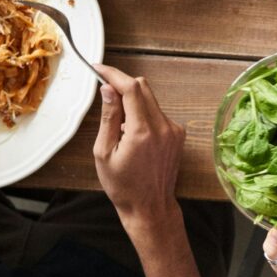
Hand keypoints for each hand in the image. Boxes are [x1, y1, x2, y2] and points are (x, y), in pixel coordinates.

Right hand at [93, 62, 185, 232]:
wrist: (150, 208)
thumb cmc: (123, 186)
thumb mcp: (104, 153)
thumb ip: (108, 118)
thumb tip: (107, 89)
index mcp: (142, 131)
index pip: (130, 88)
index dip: (113, 74)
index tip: (98, 68)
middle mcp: (163, 126)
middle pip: (143, 88)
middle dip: (122, 85)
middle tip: (105, 93)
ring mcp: (173, 130)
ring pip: (150, 99)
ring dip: (133, 102)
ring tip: (119, 127)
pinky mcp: (178, 134)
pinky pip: (158, 113)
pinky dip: (143, 114)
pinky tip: (133, 135)